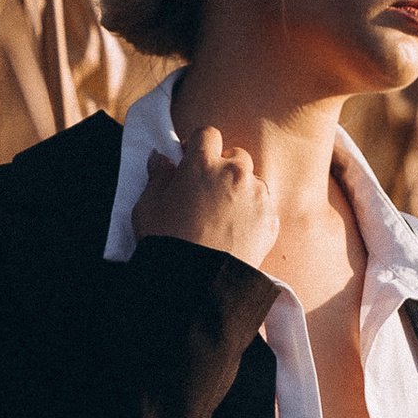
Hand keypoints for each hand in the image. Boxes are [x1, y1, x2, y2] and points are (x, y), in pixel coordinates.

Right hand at [129, 124, 280, 270]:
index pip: (207, 134)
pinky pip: (264, 205)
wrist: (197, 282)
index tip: (190, 160)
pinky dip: (252, 212)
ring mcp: (257, 195)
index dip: (198, 146)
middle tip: (206, 191)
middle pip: (235, 155)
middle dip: (222, 167)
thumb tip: (161, 160)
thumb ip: (157, 177)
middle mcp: (235, 173)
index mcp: (202, 164)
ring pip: (252, 180)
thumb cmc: (167, 243)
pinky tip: (234, 230)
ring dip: (240, 189)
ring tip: (222, 215)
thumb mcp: (147, 208)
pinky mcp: (270, 219)